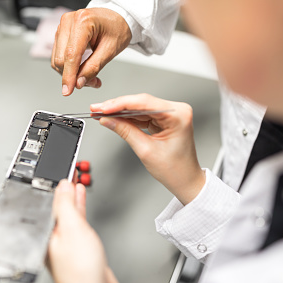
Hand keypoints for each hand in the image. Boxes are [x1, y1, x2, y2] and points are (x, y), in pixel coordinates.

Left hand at [48, 180, 122, 282]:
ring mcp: (66, 243)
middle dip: (63, 189)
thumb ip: (66, 206)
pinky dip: (80, 209)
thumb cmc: (80, 274)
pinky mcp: (80, 248)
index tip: (61, 168)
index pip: (47, 202)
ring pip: (67, 213)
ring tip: (75, 179)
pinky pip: (77, 222)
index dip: (54, 184)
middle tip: (69, 170)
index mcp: (43, 234)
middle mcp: (52, 238)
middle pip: (56, 207)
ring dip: (72, 197)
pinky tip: (81, 199)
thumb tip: (61, 186)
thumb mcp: (72, 229)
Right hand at [51, 8, 131, 95]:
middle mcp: (68, 21)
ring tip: (90, 76)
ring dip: (71, 73)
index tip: (68, 91)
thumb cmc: (117, 27)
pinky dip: (69, 67)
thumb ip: (94, 67)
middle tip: (92, 82)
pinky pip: (58, 55)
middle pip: (61, 59)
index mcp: (83, 21)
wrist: (117, 16)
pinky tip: (82, 69)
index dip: (69, 75)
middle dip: (73, 76)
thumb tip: (79, 83)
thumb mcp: (111, 50)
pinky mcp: (60, 33)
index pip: (71, 54)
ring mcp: (62, 26)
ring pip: (57, 59)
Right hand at [91, 94, 205, 204]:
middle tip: (97, 109)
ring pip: (139, 107)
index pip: (144, 102)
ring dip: (120, 111)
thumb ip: (125, 131)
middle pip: (141, 102)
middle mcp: (176, 110)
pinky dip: (128, 117)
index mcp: (178, 115)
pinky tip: (114, 117)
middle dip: (117, 106)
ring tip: (101, 113)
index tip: (103, 107)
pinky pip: (142, 114)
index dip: (120, 104)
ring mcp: (170, 113)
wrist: (185, 180)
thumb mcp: (146, 150)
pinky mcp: (164, 119)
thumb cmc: (175, 169)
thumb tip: (108, 120)